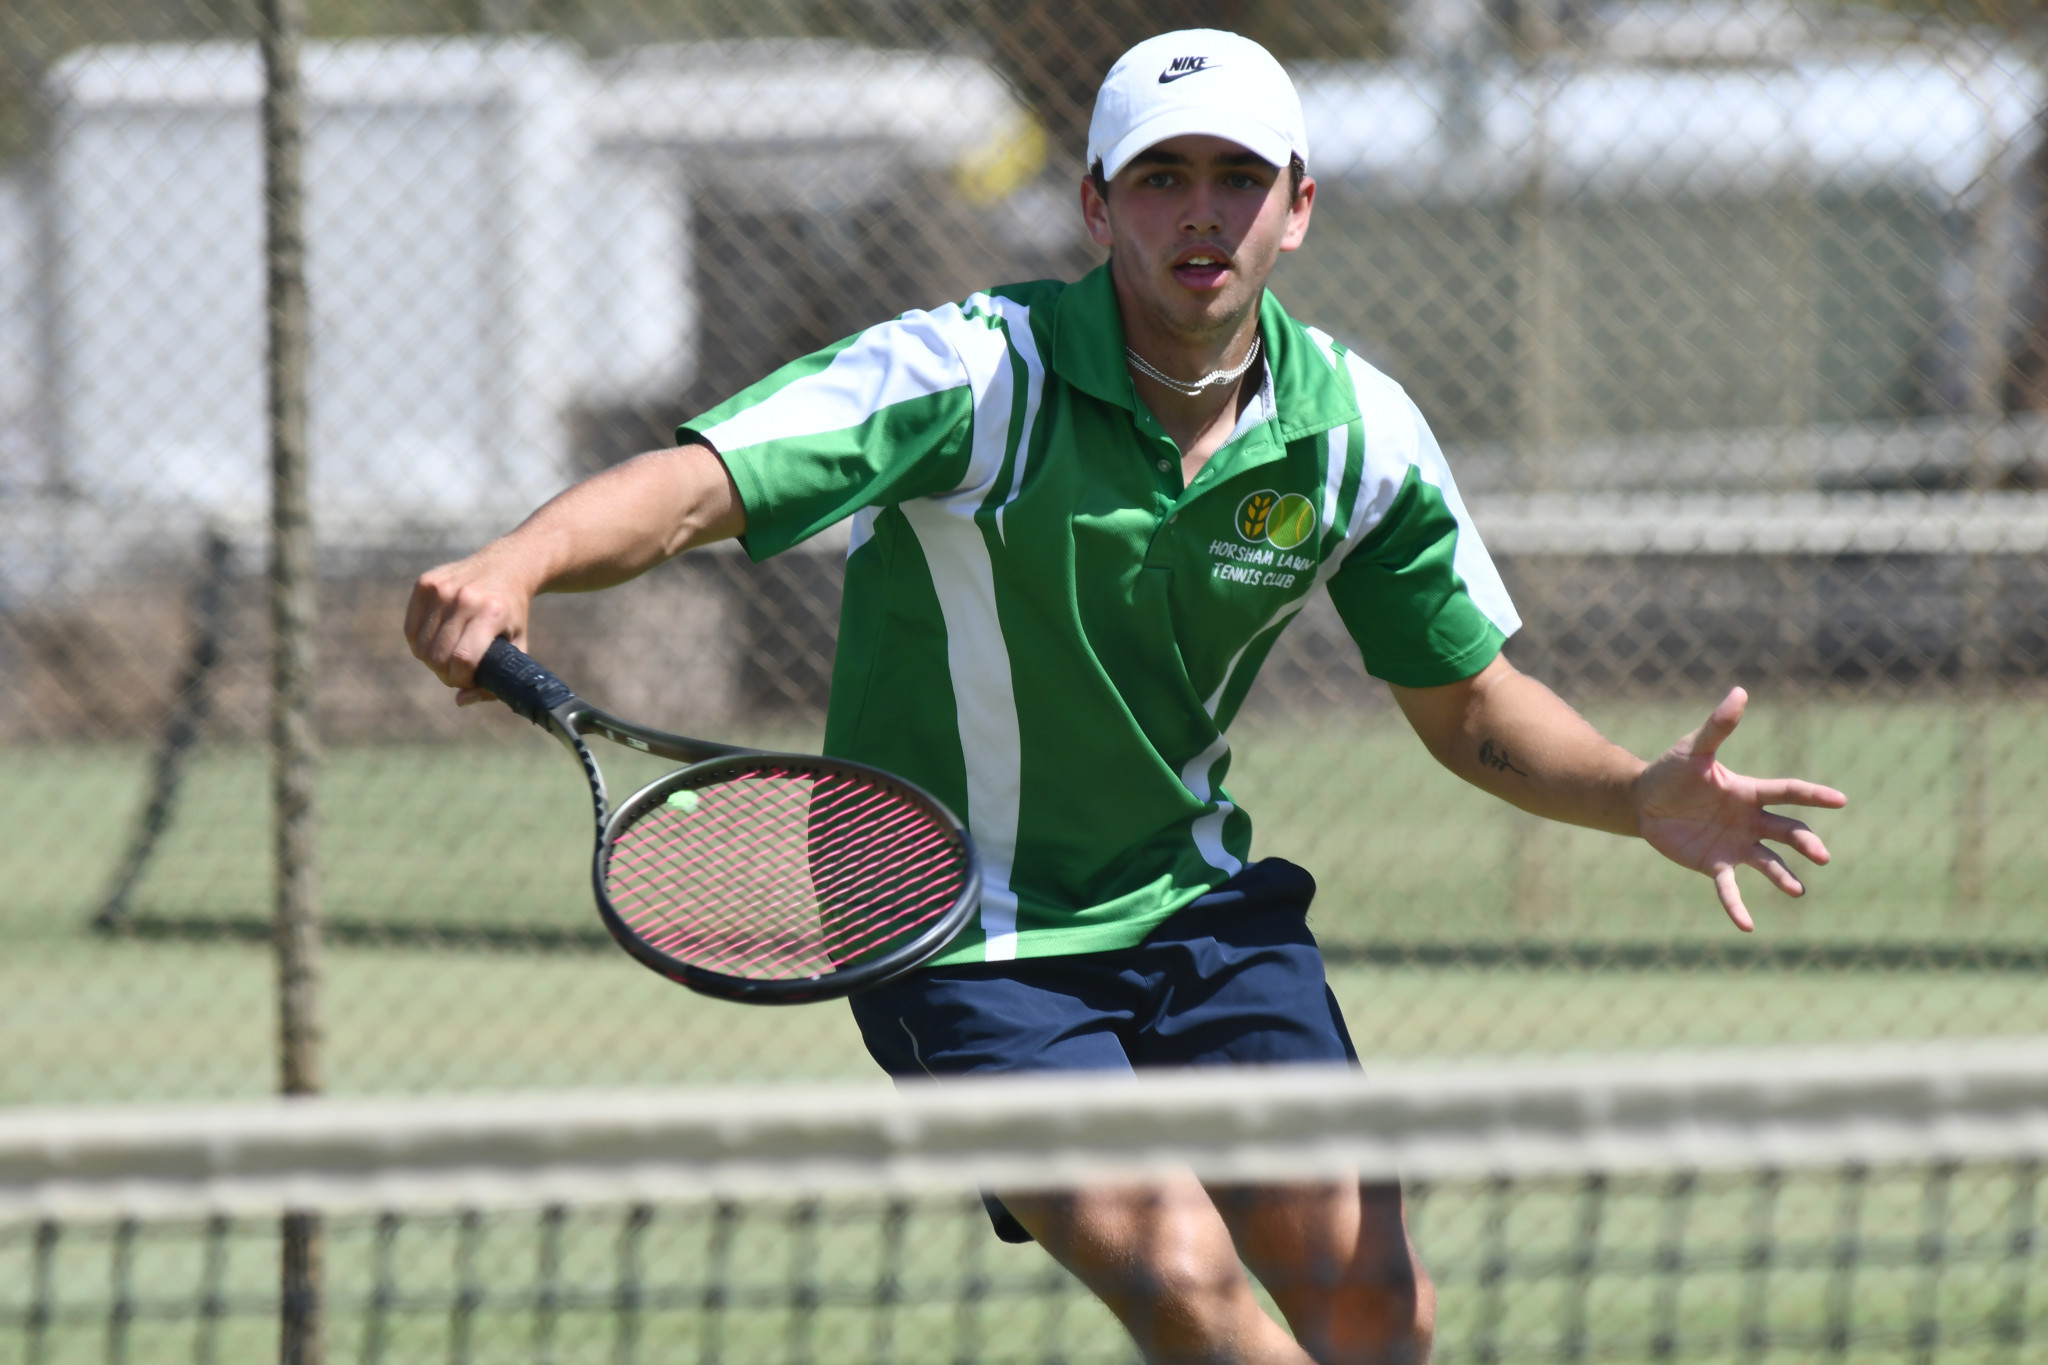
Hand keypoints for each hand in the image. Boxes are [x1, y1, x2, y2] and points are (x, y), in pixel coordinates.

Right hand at [403, 549, 534, 705]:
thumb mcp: (517, 644)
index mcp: (492, 613)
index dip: (461, 679)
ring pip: (421, 646)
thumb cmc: (512, 612)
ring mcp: (442, 588)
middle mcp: (465, 598)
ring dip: (432, 661)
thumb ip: (495, 679)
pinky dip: (420, 643)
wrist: (507, 565)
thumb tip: (460, 700)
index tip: (468, 681)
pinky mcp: (425, 582)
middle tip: (457, 673)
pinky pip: (411, 629)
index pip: (462, 659)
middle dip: (446, 674)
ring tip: (449, 658)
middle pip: (438, 656)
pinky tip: (436, 643)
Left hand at [1631, 688, 1846, 931]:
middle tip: (1821, 855)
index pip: (1788, 792)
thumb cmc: (1672, 771)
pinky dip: (1738, 907)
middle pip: (1787, 831)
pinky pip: (1730, 888)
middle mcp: (1750, 821)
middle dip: (1805, 842)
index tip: (1840, 799)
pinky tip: (1747, 926)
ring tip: (1797, 891)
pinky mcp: (1715, 865)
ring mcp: (1735, 845)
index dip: (1813, 795)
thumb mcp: (1694, 749)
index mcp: (1749, 792)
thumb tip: (1740, 691)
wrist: (1644, 801)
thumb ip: (1719, 726)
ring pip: (1768, 863)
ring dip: (1783, 877)